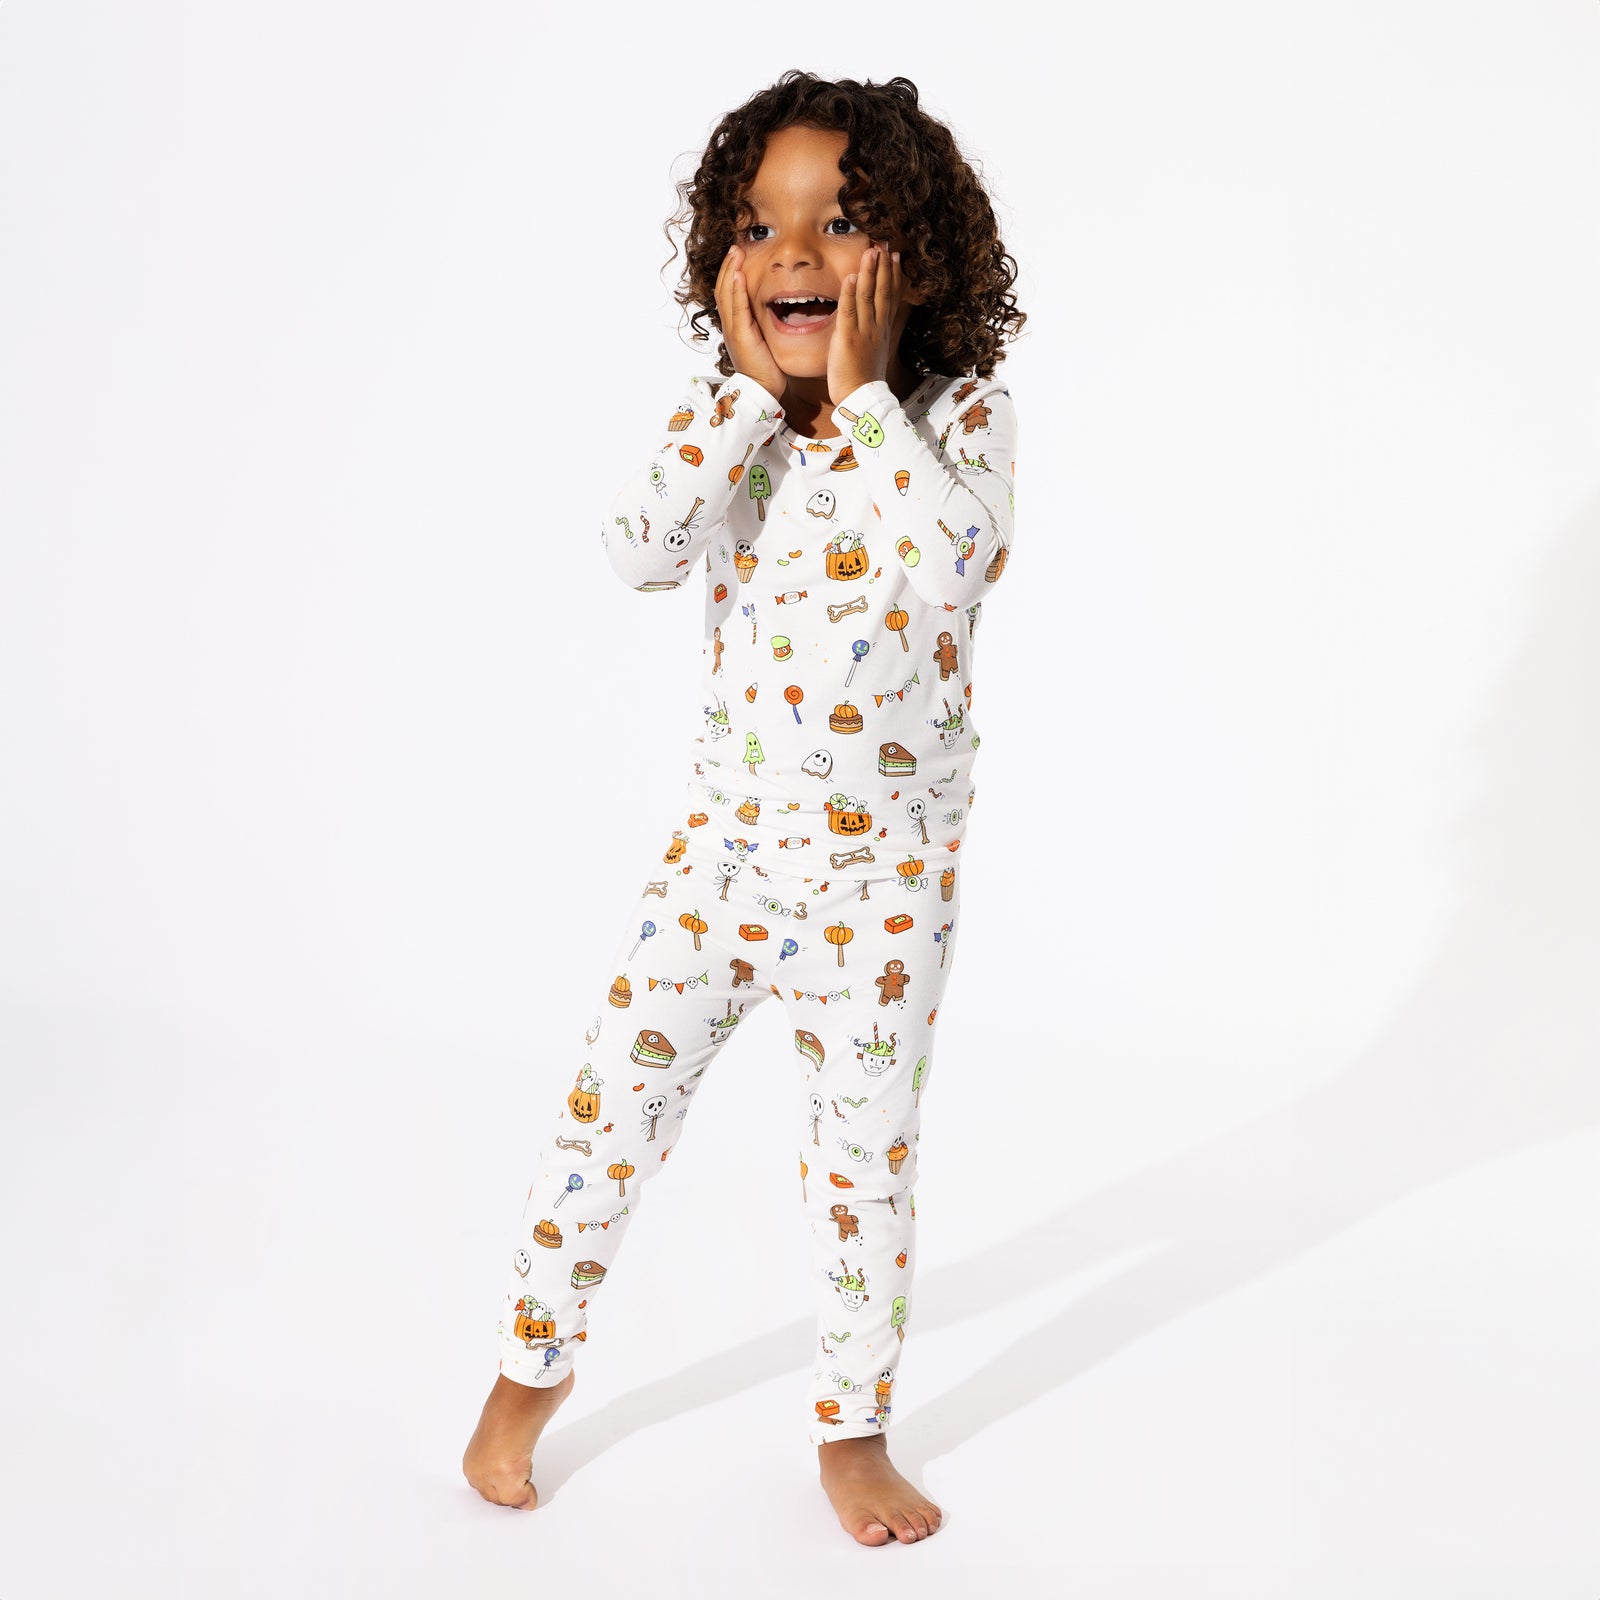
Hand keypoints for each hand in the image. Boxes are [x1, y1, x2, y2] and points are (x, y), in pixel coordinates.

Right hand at [715, 244, 786, 401]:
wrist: (761, 390)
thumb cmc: (765, 369)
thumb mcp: (761, 341)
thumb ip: (761, 325)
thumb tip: (769, 311)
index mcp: (734, 326)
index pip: (728, 293)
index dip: (731, 273)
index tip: (738, 256)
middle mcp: (730, 326)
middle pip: (723, 288)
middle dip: (729, 266)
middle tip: (736, 246)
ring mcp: (733, 330)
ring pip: (727, 294)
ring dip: (731, 271)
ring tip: (737, 252)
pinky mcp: (741, 336)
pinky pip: (737, 309)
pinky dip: (737, 291)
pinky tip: (740, 275)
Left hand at [828, 245, 902, 406]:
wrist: (862, 398)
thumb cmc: (864, 379)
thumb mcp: (874, 351)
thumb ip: (873, 333)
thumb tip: (873, 321)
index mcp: (882, 329)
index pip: (890, 297)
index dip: (893, 275)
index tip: (896, 256)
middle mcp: (877, 327)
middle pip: (882, 291)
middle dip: (884, 266)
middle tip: (885, 243)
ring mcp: (864, 331)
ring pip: (868, 296)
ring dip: (870, 272)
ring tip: (872, 250)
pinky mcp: (848, 338)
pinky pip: (849, 312)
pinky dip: (850, 294)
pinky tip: (851, 276)